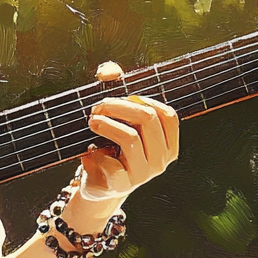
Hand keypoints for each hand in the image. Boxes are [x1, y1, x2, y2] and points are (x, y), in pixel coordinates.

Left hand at [65, 61, 179, 225]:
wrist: (99, 187)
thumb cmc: (111, 150)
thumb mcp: (120, 124)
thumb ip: (117, 94)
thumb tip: (108, 71)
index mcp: (168, 145)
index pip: (167, 115)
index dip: (143, 99)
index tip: (122, 98)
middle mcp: (161, 161)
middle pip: (147, 119)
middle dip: (118, 105)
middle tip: (97, 107)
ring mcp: (143, 174)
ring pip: (130, 137)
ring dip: (106, 124)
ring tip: (91, 121)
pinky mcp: (122, 184)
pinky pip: (110, 160)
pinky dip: (95, 151)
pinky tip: (89, 151)